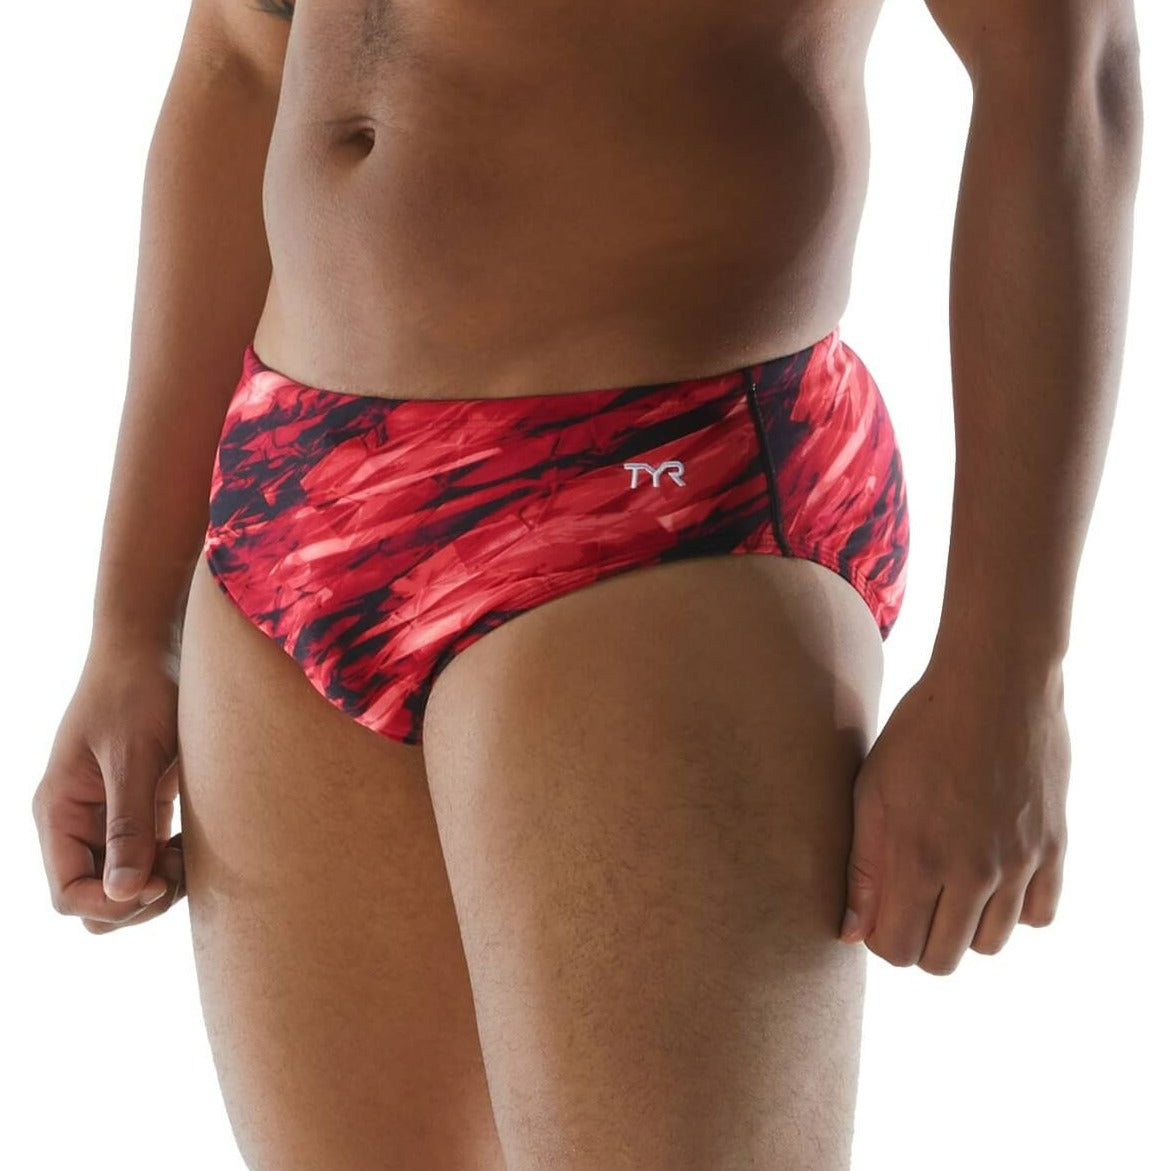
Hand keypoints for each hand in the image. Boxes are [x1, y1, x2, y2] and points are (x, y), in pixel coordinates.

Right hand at [31, 641, 187, 932]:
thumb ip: (128, 825)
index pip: (68, 895)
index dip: (111, 903)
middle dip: (137, 902)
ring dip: (158, 885)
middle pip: (96, 901)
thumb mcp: (134, 756)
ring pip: (124, 886)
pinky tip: (192, 842)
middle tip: (179, 870)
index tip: (159, 881)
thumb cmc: (138, 689)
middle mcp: (76, 822)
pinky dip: (170, 863)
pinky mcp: (139, 806)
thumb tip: (122, 894)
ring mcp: (107, 817)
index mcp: (58, 812)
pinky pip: (147, 858)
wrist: (154, 643)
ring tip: (189, 853)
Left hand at [839, 656, 1069, 973]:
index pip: (899, 949)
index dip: (883, 940)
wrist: (992, 685)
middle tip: (912, 902)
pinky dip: (1015, 910)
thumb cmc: (919, 734)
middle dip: (919, 941)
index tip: (880, 913)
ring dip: (965, 927)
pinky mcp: (1053, 848)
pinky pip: (1040, 916)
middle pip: (943, 959)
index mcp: (917, 856)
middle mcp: (972, 870)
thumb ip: (862, 868)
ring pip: (990, 944)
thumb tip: (853, 934)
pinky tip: (993, 878)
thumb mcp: (872, 792)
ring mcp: (1018, 862)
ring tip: (949, 885)